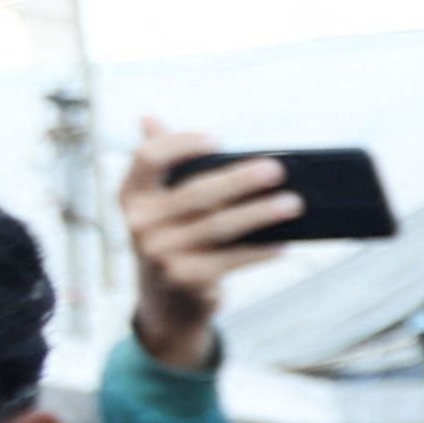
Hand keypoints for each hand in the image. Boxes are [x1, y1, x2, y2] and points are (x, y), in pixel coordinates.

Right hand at [118, 118, 296, 371]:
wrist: (167, 304)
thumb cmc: (171, 241)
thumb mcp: (157, 206)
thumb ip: (158, 166)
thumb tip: (148, 118)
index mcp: (130, 195)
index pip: (148, 157)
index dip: (181, 144)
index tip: (218, 139)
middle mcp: (139, 223)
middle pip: (197, 192)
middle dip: (241, 180)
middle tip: (277, 170)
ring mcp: (159, 253)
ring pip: (219, 225)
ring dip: (261, 213)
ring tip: (293, 204)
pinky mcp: (184, 278)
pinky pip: (231, 259)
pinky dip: (259, 250)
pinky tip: (283, 242)